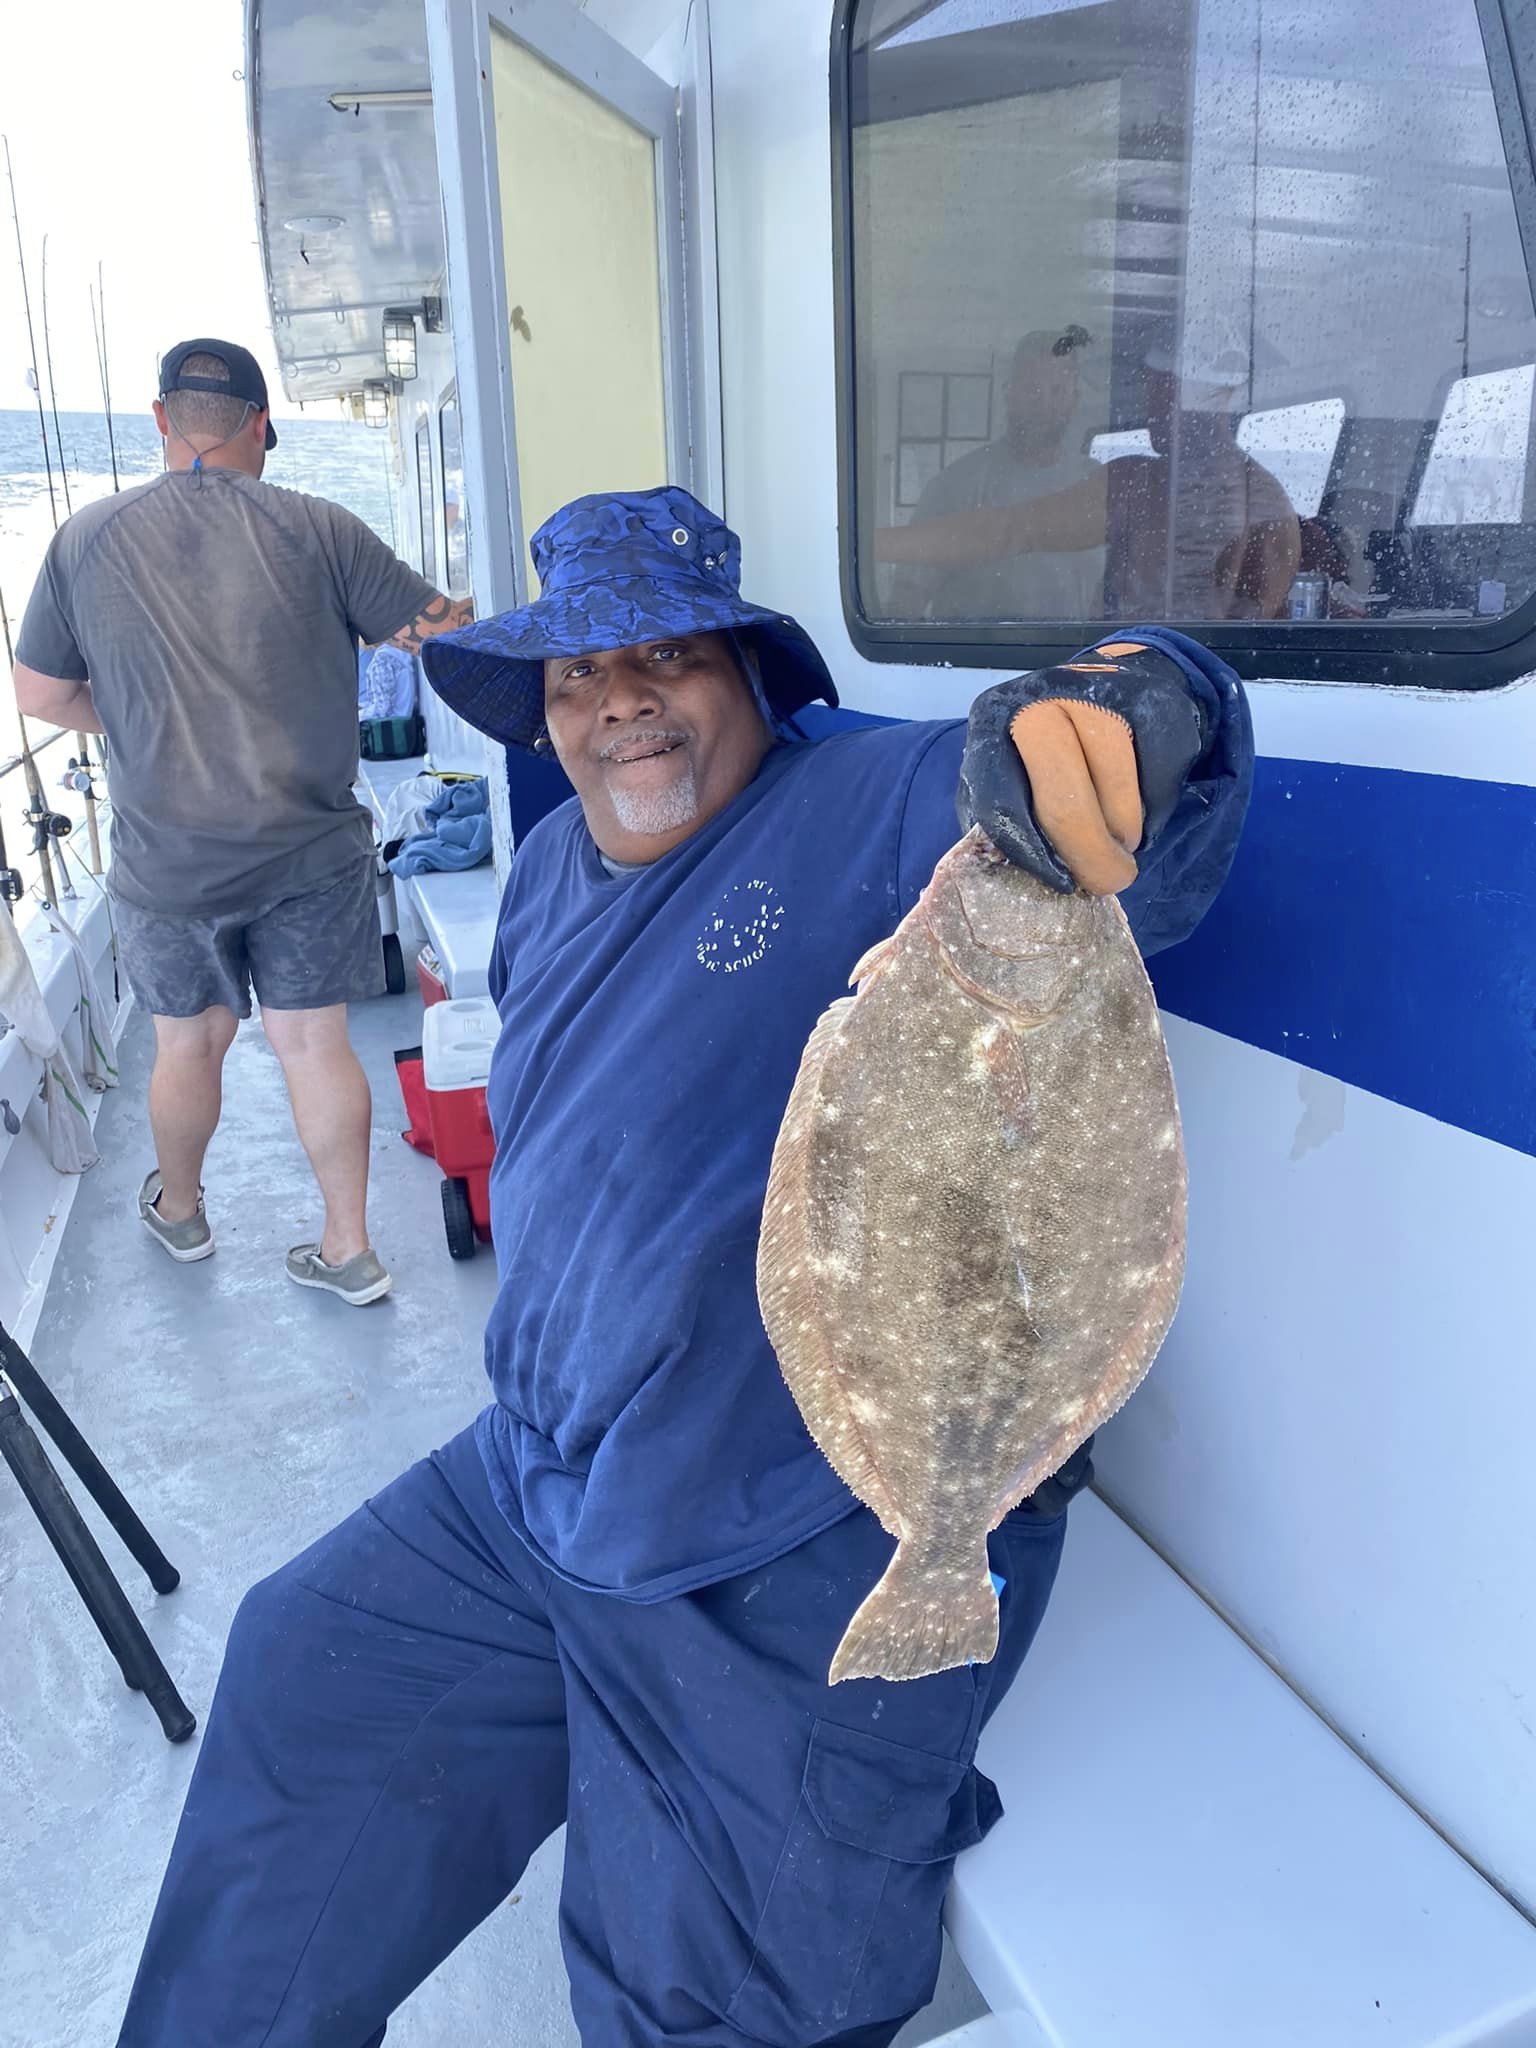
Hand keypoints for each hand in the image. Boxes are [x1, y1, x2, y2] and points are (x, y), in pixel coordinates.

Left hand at [1008, 698, 1140, 894]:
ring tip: (1123, 844)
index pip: (1000, 804)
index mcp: (989, 723)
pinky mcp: (1150, 697)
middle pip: (1063, 799)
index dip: (1034, 855)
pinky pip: (1157, 770)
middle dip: (1090, 855)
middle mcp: (1038, 701)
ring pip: (1116, 785)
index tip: (1062, 883)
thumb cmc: (1050, 750)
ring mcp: (1095, 692)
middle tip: (1108, 881)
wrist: (1111, 682)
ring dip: (1125, 830)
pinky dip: (1155, 805)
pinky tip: (1144, 810)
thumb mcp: (1010, 773)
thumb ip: (1005, 817)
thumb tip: (1015, 880)